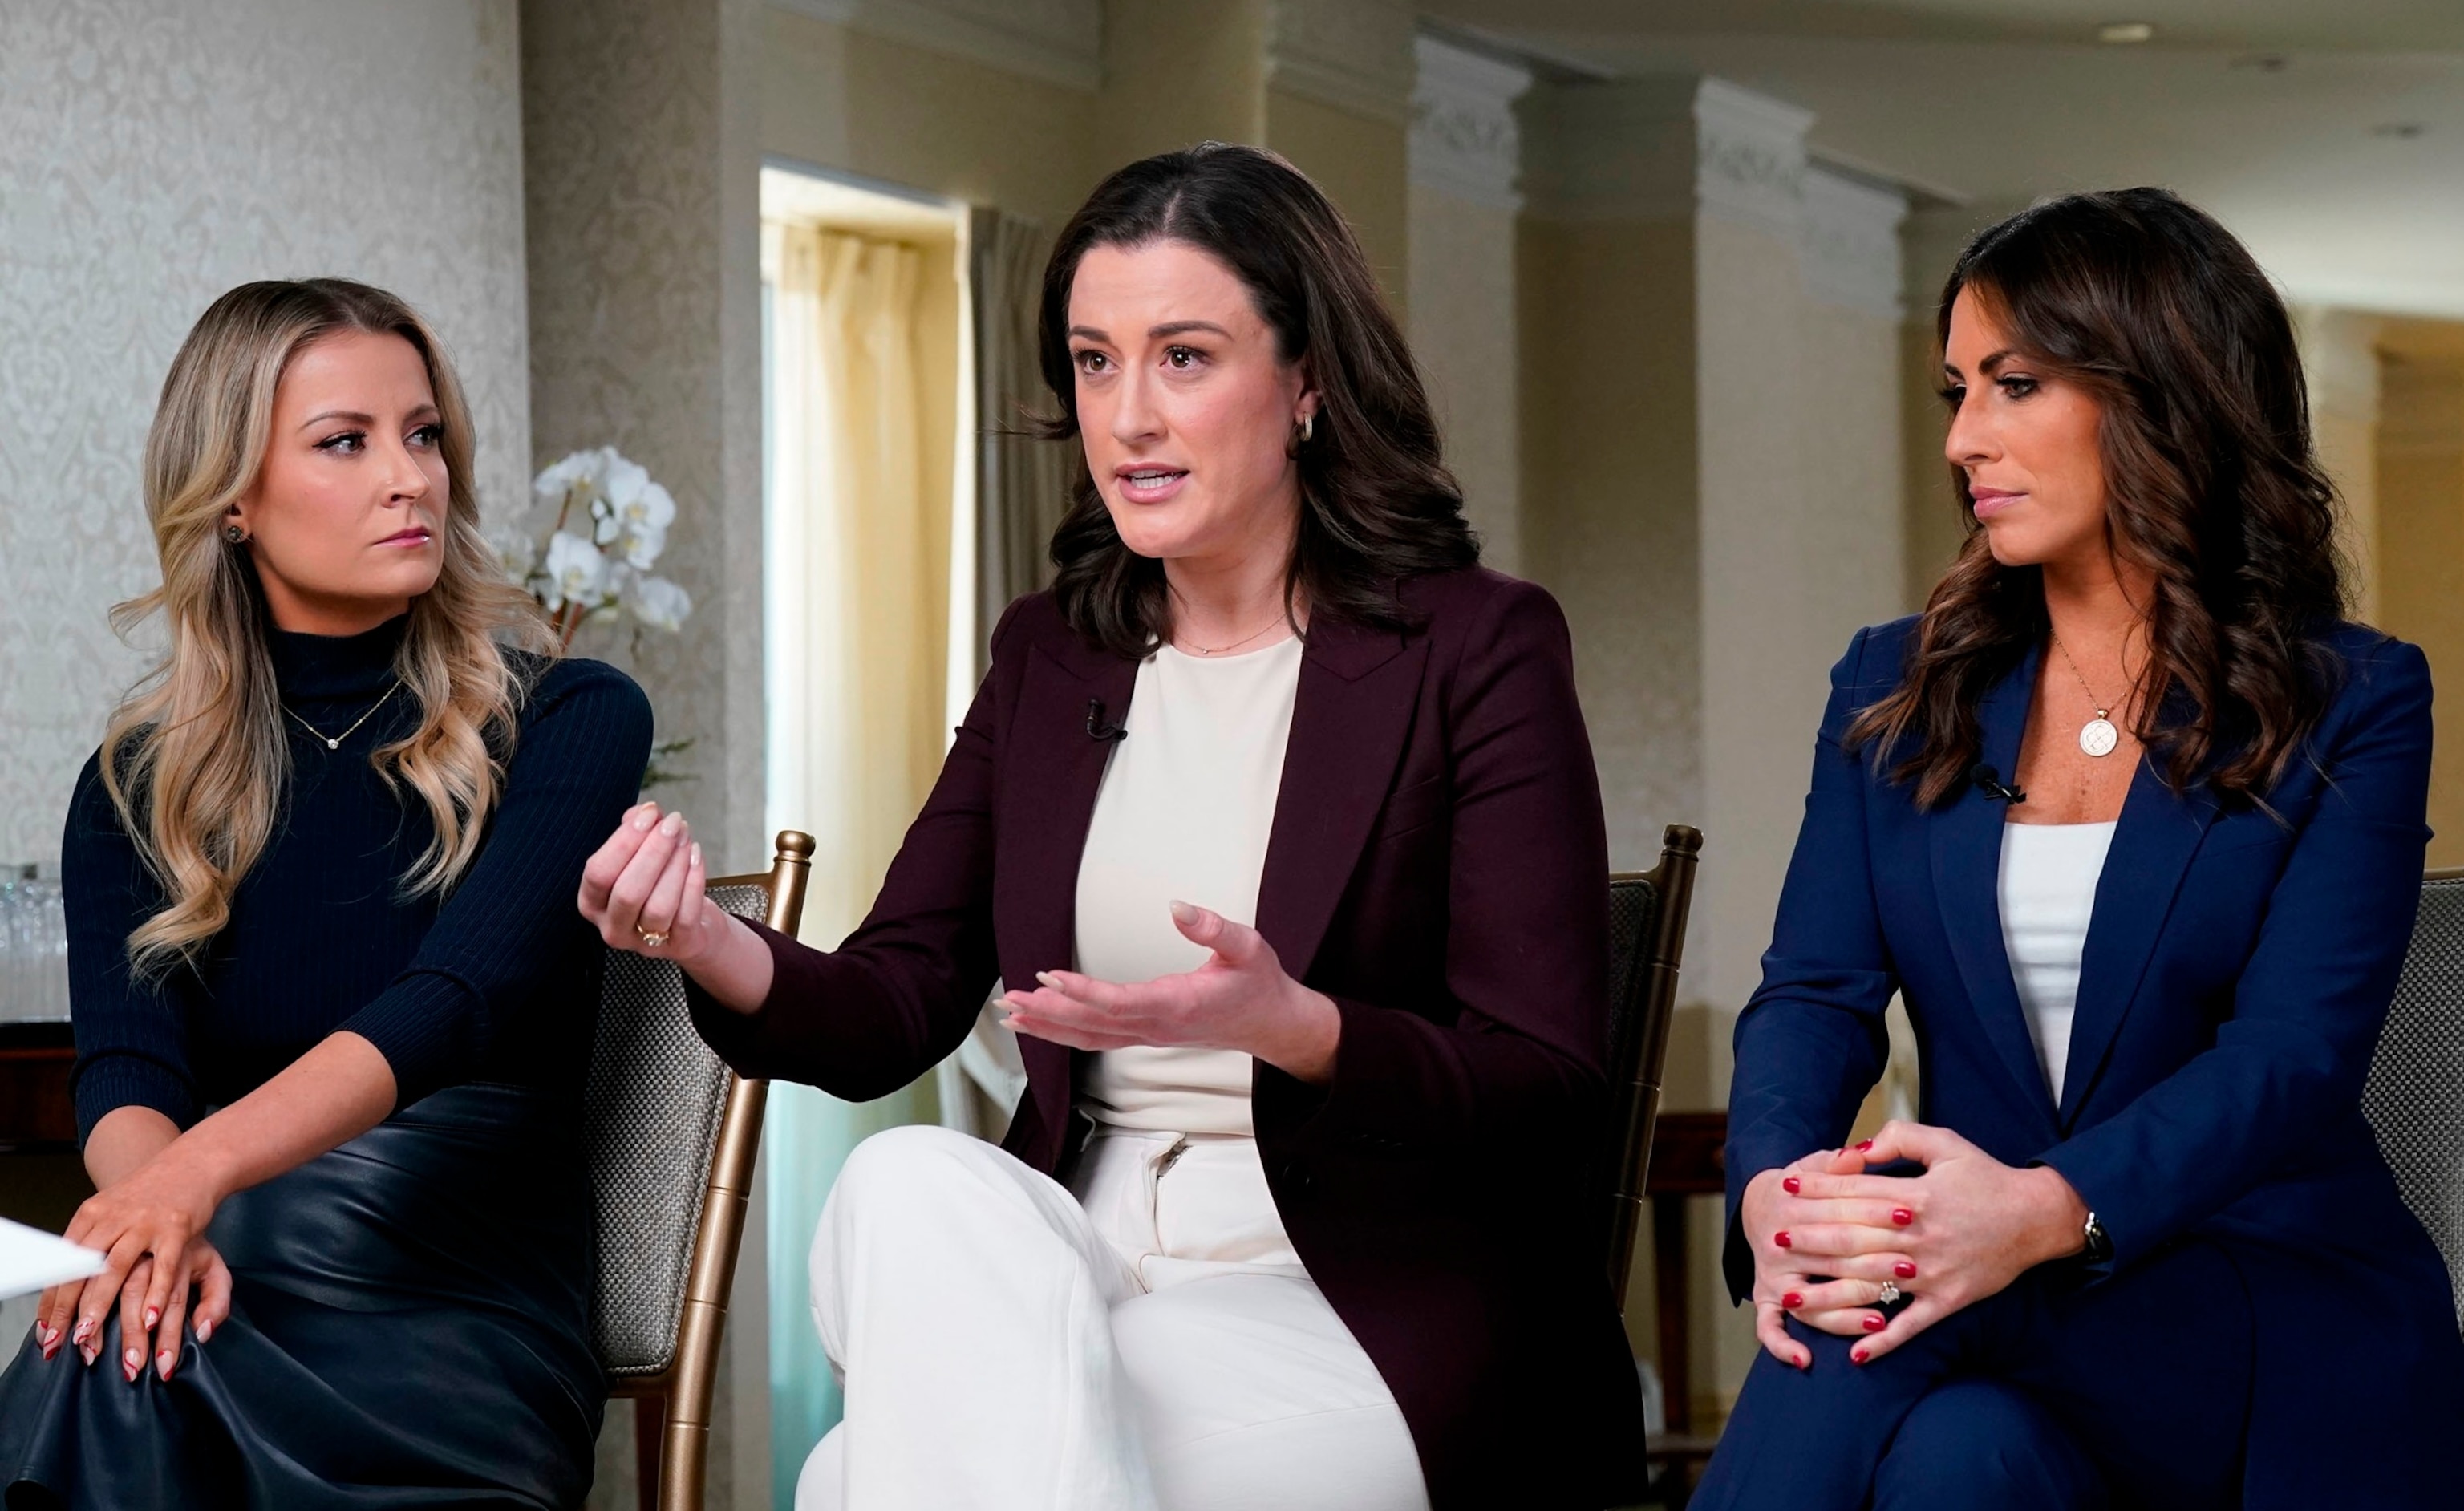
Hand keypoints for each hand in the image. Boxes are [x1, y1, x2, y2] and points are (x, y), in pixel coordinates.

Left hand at [36, 1150, 233, 1380]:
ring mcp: (145, 1223)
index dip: (51, 1300)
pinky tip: (148, 1318)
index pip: (62, 1264)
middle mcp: (114, 1218)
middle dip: (66, 1309)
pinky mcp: (177, 1228)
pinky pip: (164, 1267)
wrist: (191, 1163)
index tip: (45, 1330)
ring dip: (98, 1305)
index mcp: (92, 1215)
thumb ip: (90, 1241)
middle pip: (81, 1269)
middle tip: (57, 1342)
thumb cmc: (149, 1193)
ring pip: (115, 1268)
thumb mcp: (110, 1209)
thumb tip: (64, 1280)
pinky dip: (155, 1294)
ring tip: (88, 1336)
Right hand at [579, 802, 721, 964]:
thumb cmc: (656, 885)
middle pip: (628, 891)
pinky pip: (686, 914)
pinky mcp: (679, 945)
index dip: (624, 841)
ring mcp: (644, 942)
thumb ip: (635, 831)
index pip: (598, 873)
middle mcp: (613, 927)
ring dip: (675, 864)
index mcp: (592, 903)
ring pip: (658, 906)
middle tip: (673, 823)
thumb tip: (642, 813)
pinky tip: (696, 856)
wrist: (690, 925)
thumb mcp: (639, 856)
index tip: (649, 814)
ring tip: (685, 838)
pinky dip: (693, 881)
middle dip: (653, 851)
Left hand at [1002, 902, 1342, 1082]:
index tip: (1048, 977)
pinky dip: (1064, 1032)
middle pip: (1092, 1025)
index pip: (1119, 1002)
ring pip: (1089, 1037)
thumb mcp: (1248, 946)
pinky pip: (1096, 1038)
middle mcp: (1156, 1027)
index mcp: (1177, 1005)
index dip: (1081, 992)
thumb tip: (1176, 905)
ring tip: (1010, 1015)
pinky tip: (1040, 1025)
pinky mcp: (1145, 1034)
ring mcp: (1148, 1035)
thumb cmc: (1258, 983)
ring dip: (1048, 1027)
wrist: (1272, 1024)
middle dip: (1048, 1014)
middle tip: (1009, 1001)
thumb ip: (1213, 927)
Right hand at [1740, 1146, 1917, 1369]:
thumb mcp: (1812, 1163)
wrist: (1758, 1204)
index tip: (1910, 1212)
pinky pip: (1768, 1327)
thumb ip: (1834, 1162)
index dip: (1875, 1209)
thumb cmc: (1801, 1184)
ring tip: (1880, 1318)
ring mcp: (1770, 1275)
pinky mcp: (1766, 1298)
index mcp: (1789, 1205)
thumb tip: (1856, 1156)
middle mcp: (1775, 1244)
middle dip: (1874, 1263)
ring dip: (1845, 1312)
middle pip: (1830, 1257)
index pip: (1838, 1209)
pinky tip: (1805, 1359)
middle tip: (1911, 1268)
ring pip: (1808, 1302)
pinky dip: (1781, 1345)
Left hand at [1784, 1120, 2088, 1365]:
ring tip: (1792, 1297)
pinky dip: (1884, 1341)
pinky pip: (1912, 1325)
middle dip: (1811, 1240)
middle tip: (1775, 1241)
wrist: (2036, 1218)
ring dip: (1829, 1293)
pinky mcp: (1949, 1300)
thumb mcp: (1946, 1144)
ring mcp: (1933, 1273)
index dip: (1818, 1189)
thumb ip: (1899, 1139)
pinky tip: (1855, 1353)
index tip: (1786, 1188)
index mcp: (1916, 1196)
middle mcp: (1920, 1237)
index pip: (1855, 1193)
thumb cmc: (1985, 1177)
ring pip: (1873, 1284)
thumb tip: (1855, 1150)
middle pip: (1854, 1239)